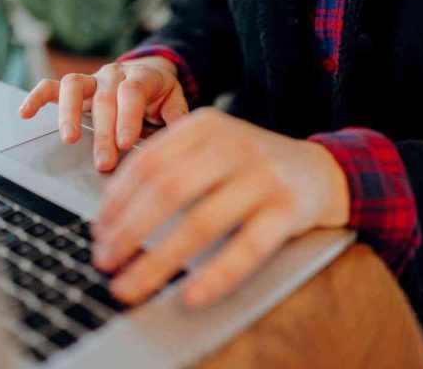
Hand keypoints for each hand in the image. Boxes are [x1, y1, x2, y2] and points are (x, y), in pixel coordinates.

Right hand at [18, 57, 188, 170]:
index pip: (132, 92)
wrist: (148, 72)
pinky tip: (25, 114)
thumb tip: (180, 141)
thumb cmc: (160, 96)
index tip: (125, 143)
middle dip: (102, 133)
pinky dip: (36, 98)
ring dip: (68, 114)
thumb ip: (178, 120)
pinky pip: (51, 87)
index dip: (127, 116)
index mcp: (141, 77)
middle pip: (104, 98)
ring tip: (68, 140)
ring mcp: (91, 79)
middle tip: (103, 162)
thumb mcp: (175, 104)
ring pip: (73, 86)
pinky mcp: (75, 87)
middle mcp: (114, 75)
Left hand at [94, 108, 349, 307]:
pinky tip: (190, 295)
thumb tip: (114, 214)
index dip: (117, 200)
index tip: (98, 231)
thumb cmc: (253, 165)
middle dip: (128, 231)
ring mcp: (262, 176)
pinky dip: (216, 275)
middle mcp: (231, 145)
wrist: (323, 169)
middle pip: (167, 190)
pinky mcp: (288, 208)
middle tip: (105, 261)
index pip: (147, 162)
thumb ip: (170, 166)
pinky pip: (247, 248)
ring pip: (201, 222)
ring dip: (159, 260)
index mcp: (204, 126)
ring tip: (131, 286)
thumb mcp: (211, 148)